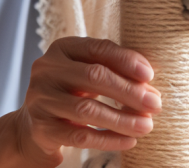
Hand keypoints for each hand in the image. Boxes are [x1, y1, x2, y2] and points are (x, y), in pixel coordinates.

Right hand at [13, 37, 160, 165]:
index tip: (150, 75)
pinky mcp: (41, 128)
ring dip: (122, 119)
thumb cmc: (70, 93)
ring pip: (87, 109)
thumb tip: (150, 85)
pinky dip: (108, 139)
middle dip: (129, 91)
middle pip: (94, 76)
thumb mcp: (86, 72)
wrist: (33, 126)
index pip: (98, 48)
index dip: (125, 60)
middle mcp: (46, 69)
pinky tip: (129, 141)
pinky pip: (80, 135)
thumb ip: (113, 70)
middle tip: (155, 104)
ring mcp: (41, 99)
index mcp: (62, 48)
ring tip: (146, 126)